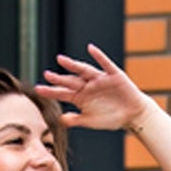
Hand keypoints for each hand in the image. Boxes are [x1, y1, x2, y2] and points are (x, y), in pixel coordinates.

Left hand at [36, 44, 150, 131]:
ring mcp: (100, 79)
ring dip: (73, 65)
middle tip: (46, 75)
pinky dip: (98, 56)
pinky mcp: (113, 75)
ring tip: (60, 60)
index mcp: (81, 97)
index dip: (51, 91)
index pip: (63, 93)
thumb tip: (60, 120)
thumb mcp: (90, 121)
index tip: (38, 89)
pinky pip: (105, 64)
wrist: (132, 115)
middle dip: (59, 79)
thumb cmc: (111, 118)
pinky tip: (90, 48)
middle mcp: (88, 86)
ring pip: (84, 71)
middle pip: (70, 81)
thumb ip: (75, 120)